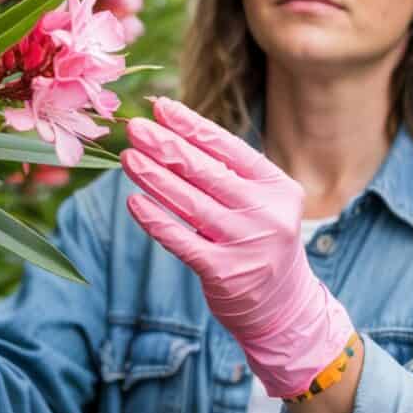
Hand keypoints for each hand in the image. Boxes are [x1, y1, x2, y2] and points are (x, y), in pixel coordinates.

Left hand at [121, 97, 353, 397]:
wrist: (284, 306)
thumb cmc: (260, 240)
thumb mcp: (260, 201)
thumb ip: (227, 172)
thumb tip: (172, 132)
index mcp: (276, 186)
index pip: (228, 147)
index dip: (192, 126)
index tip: (161, 107)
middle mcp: (266, 212)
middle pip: (206, 172)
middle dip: (166, 146)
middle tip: (134, 127)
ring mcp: (246, 244)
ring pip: (189, 203)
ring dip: (153, 177)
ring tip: (128, 158)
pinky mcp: (224, 273)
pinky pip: (181, 240)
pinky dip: (155, 220)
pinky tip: (134, 202)